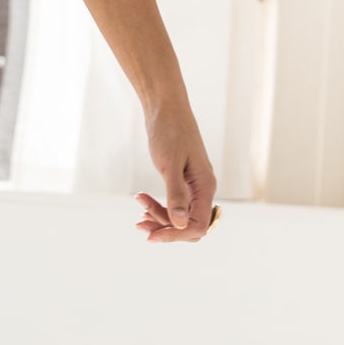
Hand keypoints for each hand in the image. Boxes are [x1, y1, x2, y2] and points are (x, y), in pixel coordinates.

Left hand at [134, 102, 216, 242]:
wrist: (166, 109)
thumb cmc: (169, 132)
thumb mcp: (169, 164)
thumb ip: (175, 195)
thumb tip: (180, 225)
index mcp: (205, 186)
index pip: (198, 226)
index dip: (176, 235)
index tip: (151, 235)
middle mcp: (204, 189)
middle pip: (190, 226)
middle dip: (166, 230)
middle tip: (140, 224)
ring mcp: (194, 186)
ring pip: (181, 217)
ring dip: (159, 218)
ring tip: (138, 213)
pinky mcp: (184, 181)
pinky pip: (175, 205)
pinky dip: (159, 207)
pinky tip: (142, 202)